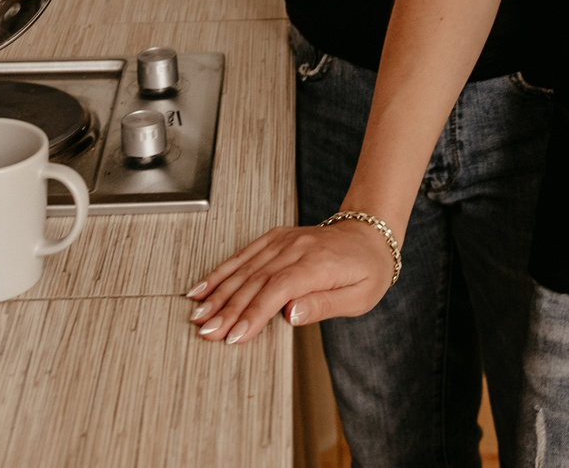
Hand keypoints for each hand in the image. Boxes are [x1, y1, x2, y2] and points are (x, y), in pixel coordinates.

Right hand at [187, 220, 394, 344]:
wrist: (369, 233)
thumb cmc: (368, 269)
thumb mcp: (359, 297)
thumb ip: (324, 305)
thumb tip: (291, 315)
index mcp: (317, 264)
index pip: (278, 290)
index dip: (254, 313)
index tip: (235, 335)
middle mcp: (296, 249)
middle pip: (255, 281)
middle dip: (228, 309)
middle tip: (208, 332)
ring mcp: (283, 241)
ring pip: (244, 268)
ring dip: (218, 292)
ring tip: (199, 314)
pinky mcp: (275, 239)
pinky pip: (244, 255)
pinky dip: (221, 271)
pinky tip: (204, 287)